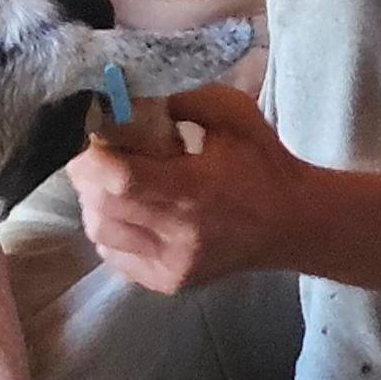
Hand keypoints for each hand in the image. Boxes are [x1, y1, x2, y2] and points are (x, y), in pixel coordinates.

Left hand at [67, 85, 314, 294]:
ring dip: (95, 201)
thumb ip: (183, 98)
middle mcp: (179, 236)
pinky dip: (109, 228)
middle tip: (96, 152)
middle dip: (87, 176)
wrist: (293, 223)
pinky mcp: (167, 282)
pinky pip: (113, 255)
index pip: (121, 180)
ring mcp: (172, 265)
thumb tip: (127, 97)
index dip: (92, 157)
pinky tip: (128, 209)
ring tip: (112, 180)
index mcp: (196, 191)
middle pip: (102, 207)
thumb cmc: (263, 162)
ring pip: (100, 233)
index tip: (89, 132)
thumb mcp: (234, 113)